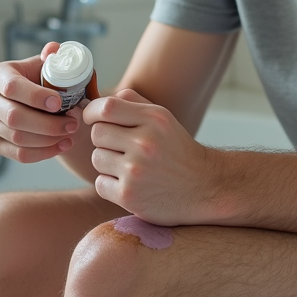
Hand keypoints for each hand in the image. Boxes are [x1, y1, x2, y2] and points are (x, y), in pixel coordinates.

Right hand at [0, 41, 84, 163]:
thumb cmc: (42, 81)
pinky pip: (19, 155)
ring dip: (49, 139)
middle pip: (14, 117)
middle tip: (73, 123)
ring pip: (18, 138)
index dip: (36, 97)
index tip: (59, 103)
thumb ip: (53, 55)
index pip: (12, 87)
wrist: (36, 102)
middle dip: (48, 123)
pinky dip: (44, 152)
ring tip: (71, 132)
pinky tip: (63, 145)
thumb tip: (54, 50)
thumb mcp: (47, 64)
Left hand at [83, 89, 216, 224]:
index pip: (106, 107)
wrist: (204, 188)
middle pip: (97, 133)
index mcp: (154, 119)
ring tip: (128, 167)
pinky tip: (129, 185)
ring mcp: (136, 170)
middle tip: (120, 148)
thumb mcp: (163, 119)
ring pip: (96, 158)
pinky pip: (100, 183)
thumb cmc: (177, 150)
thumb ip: (133, 103)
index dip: (92, 112)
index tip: (92, 119)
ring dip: (107, 163)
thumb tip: (99, 101)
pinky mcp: (129, 195)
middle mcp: (145, 143)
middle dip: (104, 140)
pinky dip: (110, 185)